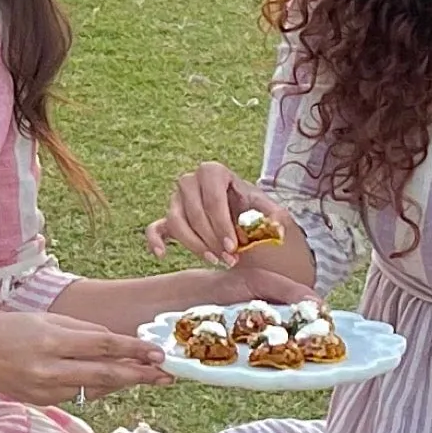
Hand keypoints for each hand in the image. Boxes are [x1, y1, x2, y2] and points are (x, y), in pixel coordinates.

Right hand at [0, 309, 169, 409]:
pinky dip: (98, 387)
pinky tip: (115, 382)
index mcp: (52, 340)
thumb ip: (81, 332)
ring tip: (150, 378)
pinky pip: (79, 394)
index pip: (102, 346)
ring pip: (96, 388)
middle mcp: (50, 368)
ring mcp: (46, 390)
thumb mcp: (45, 319)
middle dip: (140, 375)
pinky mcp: (43, 402)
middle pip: (106, 375)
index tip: (157, 353)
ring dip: (124, 383)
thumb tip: (114, 343)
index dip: (133, 350)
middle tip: (167, 376)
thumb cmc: (8, 329)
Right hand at [146, 160, 288, 268]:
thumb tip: (276, 228)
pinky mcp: (168, 218)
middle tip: (229, 259)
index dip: (222, 224)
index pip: (212, 197)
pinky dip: (155, 240)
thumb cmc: (252, 209)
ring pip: (176, 222)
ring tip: (214, 261)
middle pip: (194, 212)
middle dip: (212, 239)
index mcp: (213, 172)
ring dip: (194, 245)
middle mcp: (190, 181)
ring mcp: (176, 200)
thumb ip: (273, 214)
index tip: (233, 246)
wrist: (242, 218)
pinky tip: (162, 254)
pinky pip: (155, 228)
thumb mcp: (266, 208)